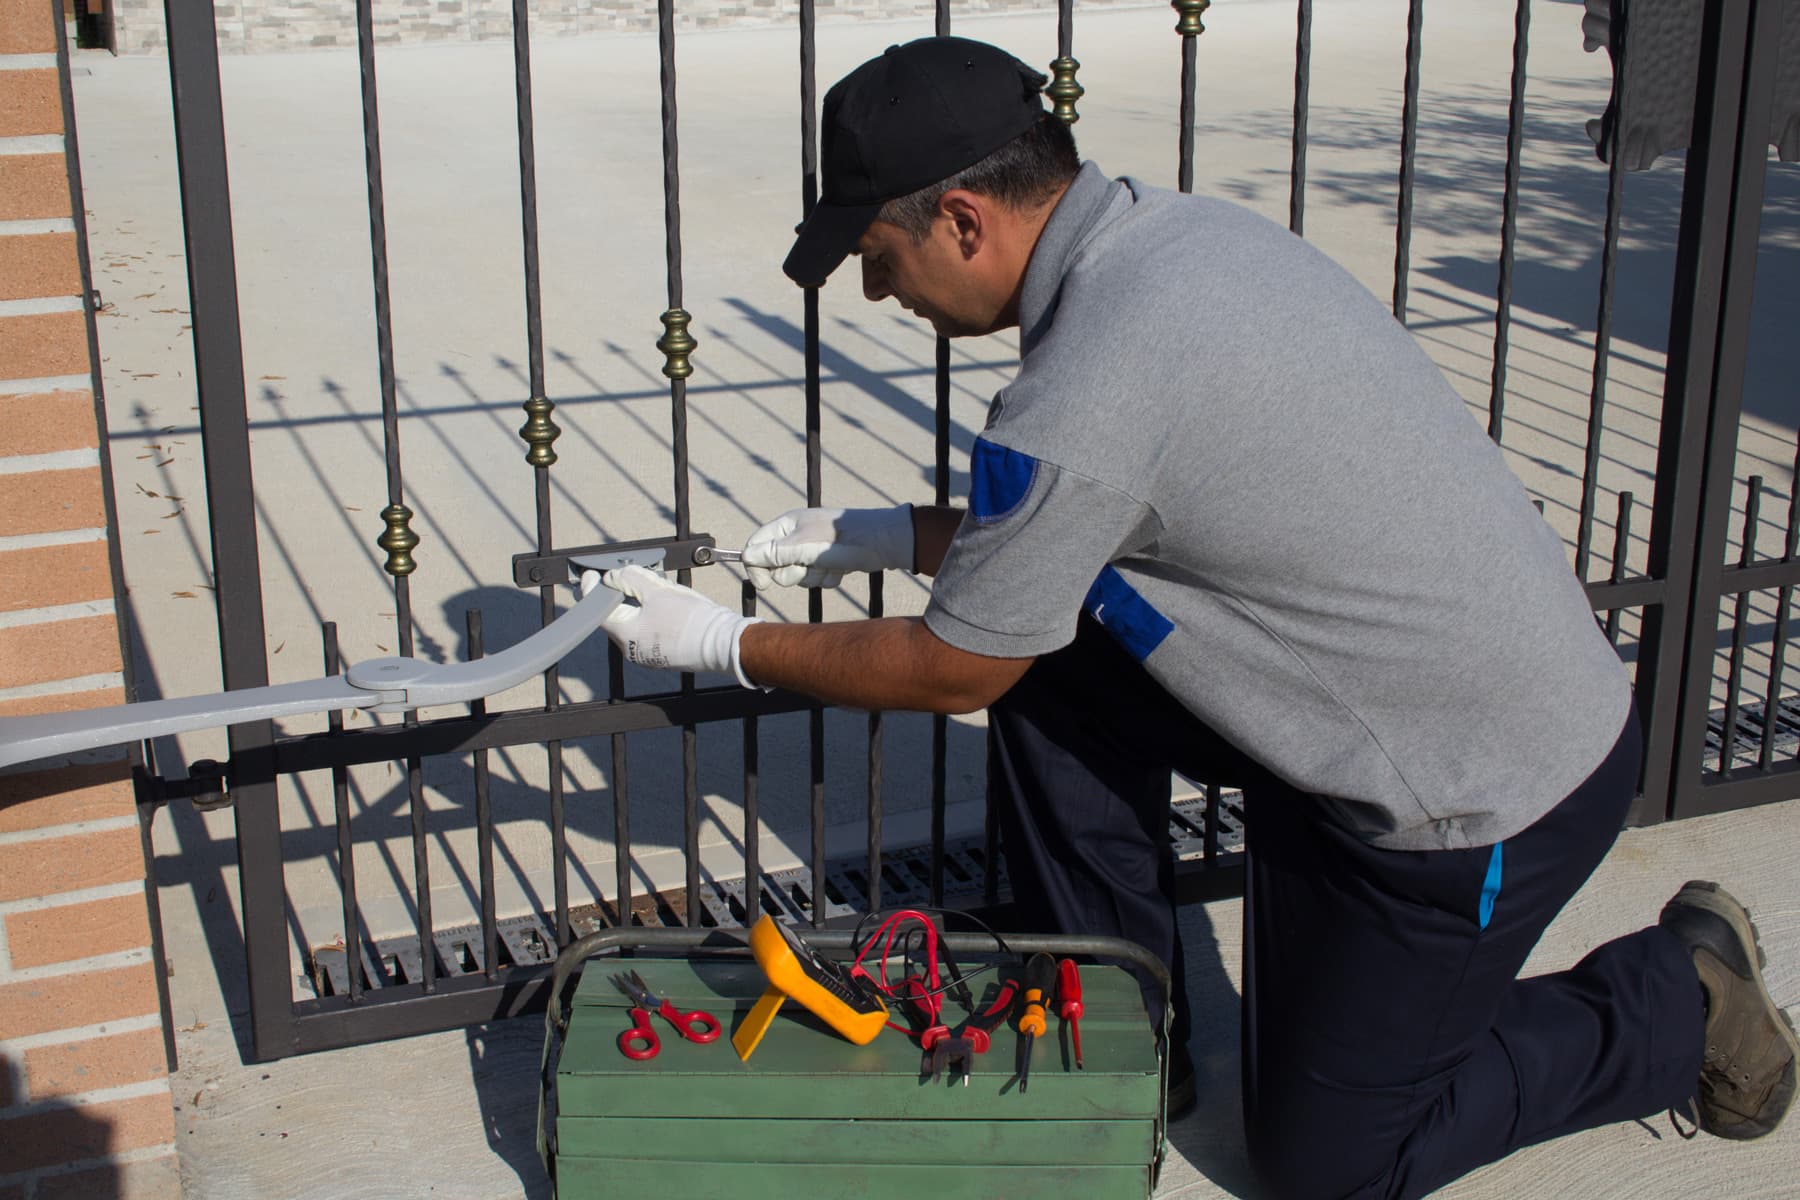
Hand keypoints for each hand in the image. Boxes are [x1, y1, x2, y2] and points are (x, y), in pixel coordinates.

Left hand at [596, 565, 760, 687]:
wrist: (722, 644)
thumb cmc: (690, 620)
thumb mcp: (656, 590)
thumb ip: (630, 579)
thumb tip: (613, 577)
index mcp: (625, 635)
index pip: (599, 609)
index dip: (592, 589)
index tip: (589, 574)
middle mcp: (633, 649)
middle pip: (617, 616)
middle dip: (617, 594)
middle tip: (615, 576)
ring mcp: (649, 654)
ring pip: (634, 622)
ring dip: (635, 602)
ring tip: (646, 583)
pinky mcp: (664, 654)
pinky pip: (649, 629)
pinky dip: (649, 613)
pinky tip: (661, 600)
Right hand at [741, 504, 913, 590]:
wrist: (884, 542)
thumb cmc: (842, 540)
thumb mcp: (803, 546)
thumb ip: (773, 553)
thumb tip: (745, 557)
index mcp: (786, 525)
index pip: (756, 547)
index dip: (757, 567)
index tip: (764, 584)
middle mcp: (797, 536)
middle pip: (776, 567)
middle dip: (794, 572)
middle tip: (810, 565)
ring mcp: (813, 549)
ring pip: (798, 576)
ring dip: (814, 576)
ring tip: (831, 565)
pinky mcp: (827, 561)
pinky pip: (817, 579)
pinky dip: (828, 577)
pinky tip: (841, 568)